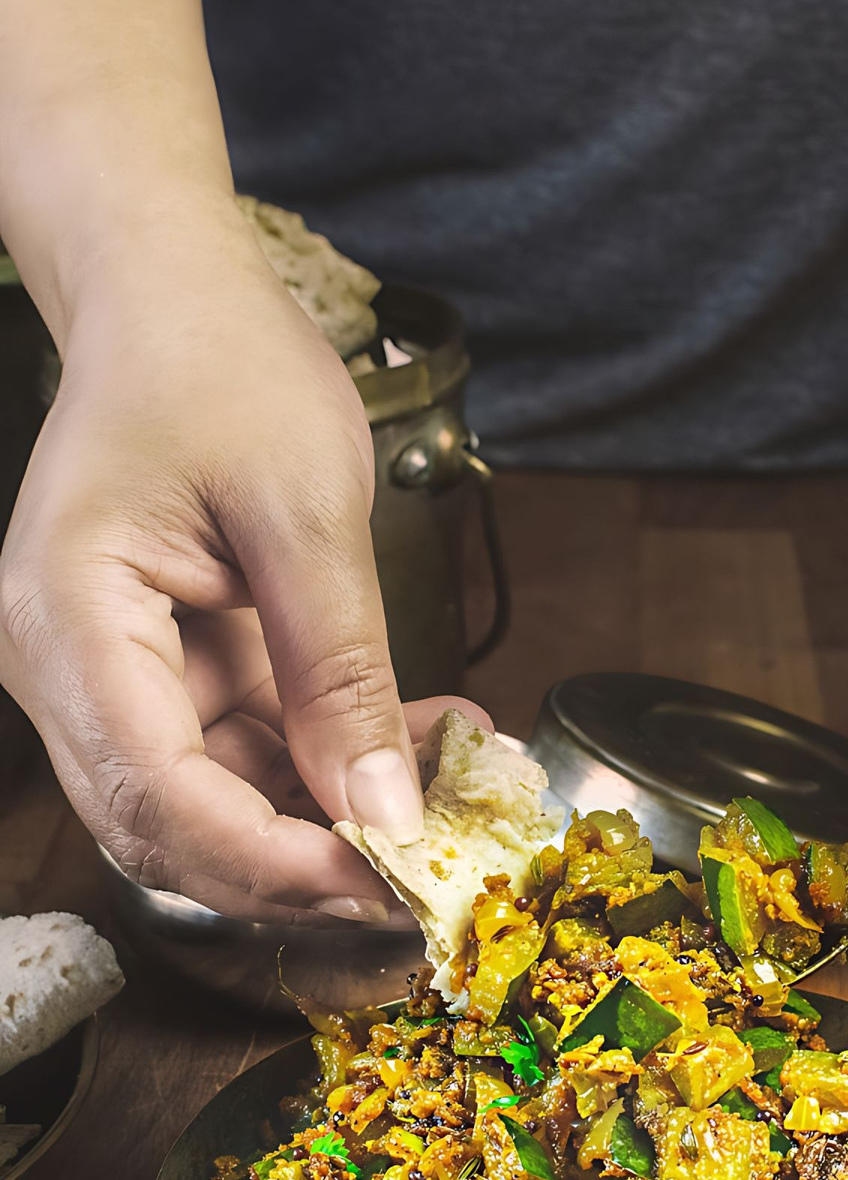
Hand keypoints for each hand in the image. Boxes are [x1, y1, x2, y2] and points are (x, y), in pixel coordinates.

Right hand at [0, 211, 487, 921]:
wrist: (178, 300)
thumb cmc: (221, 365)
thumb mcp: (306, 510)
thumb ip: (342, 671)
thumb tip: (383, 813)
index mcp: (68, 618)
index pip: (156, 794)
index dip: (271, 860)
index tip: (384, 879)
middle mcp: (66, 668)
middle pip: (171, 830)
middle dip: (299, 869)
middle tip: (424, 873)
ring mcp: (113, 678)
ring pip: (214, 810)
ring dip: (329, 821)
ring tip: (448, 790)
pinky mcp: (167, 675)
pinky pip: (244, 757)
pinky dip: (329, 767)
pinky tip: (418, 743)